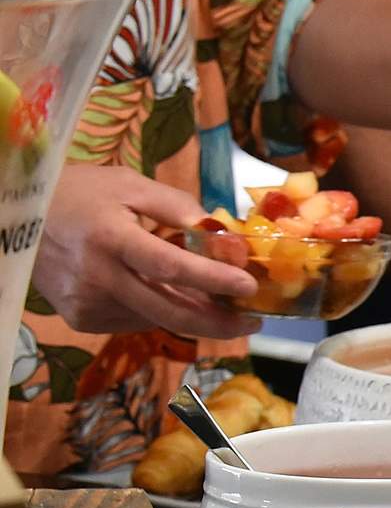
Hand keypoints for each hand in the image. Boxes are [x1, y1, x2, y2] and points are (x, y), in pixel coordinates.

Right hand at [33, 164, 259, 337]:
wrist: (18, 215)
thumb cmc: (80, 193)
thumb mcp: (129, 185)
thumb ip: (178, 207)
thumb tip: (223, 233)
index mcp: (111, 237)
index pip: (171, 266)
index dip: (214, 279)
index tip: (249, 286)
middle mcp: (97, 276)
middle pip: (169, 310)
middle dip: (218, 322)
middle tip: (251, 321)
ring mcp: (86, 302)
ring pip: (155, 317)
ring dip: (188, 311)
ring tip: (205, 293)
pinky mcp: (80, 317)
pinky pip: (134, 319)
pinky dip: (155, 308)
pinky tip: (153, 287)